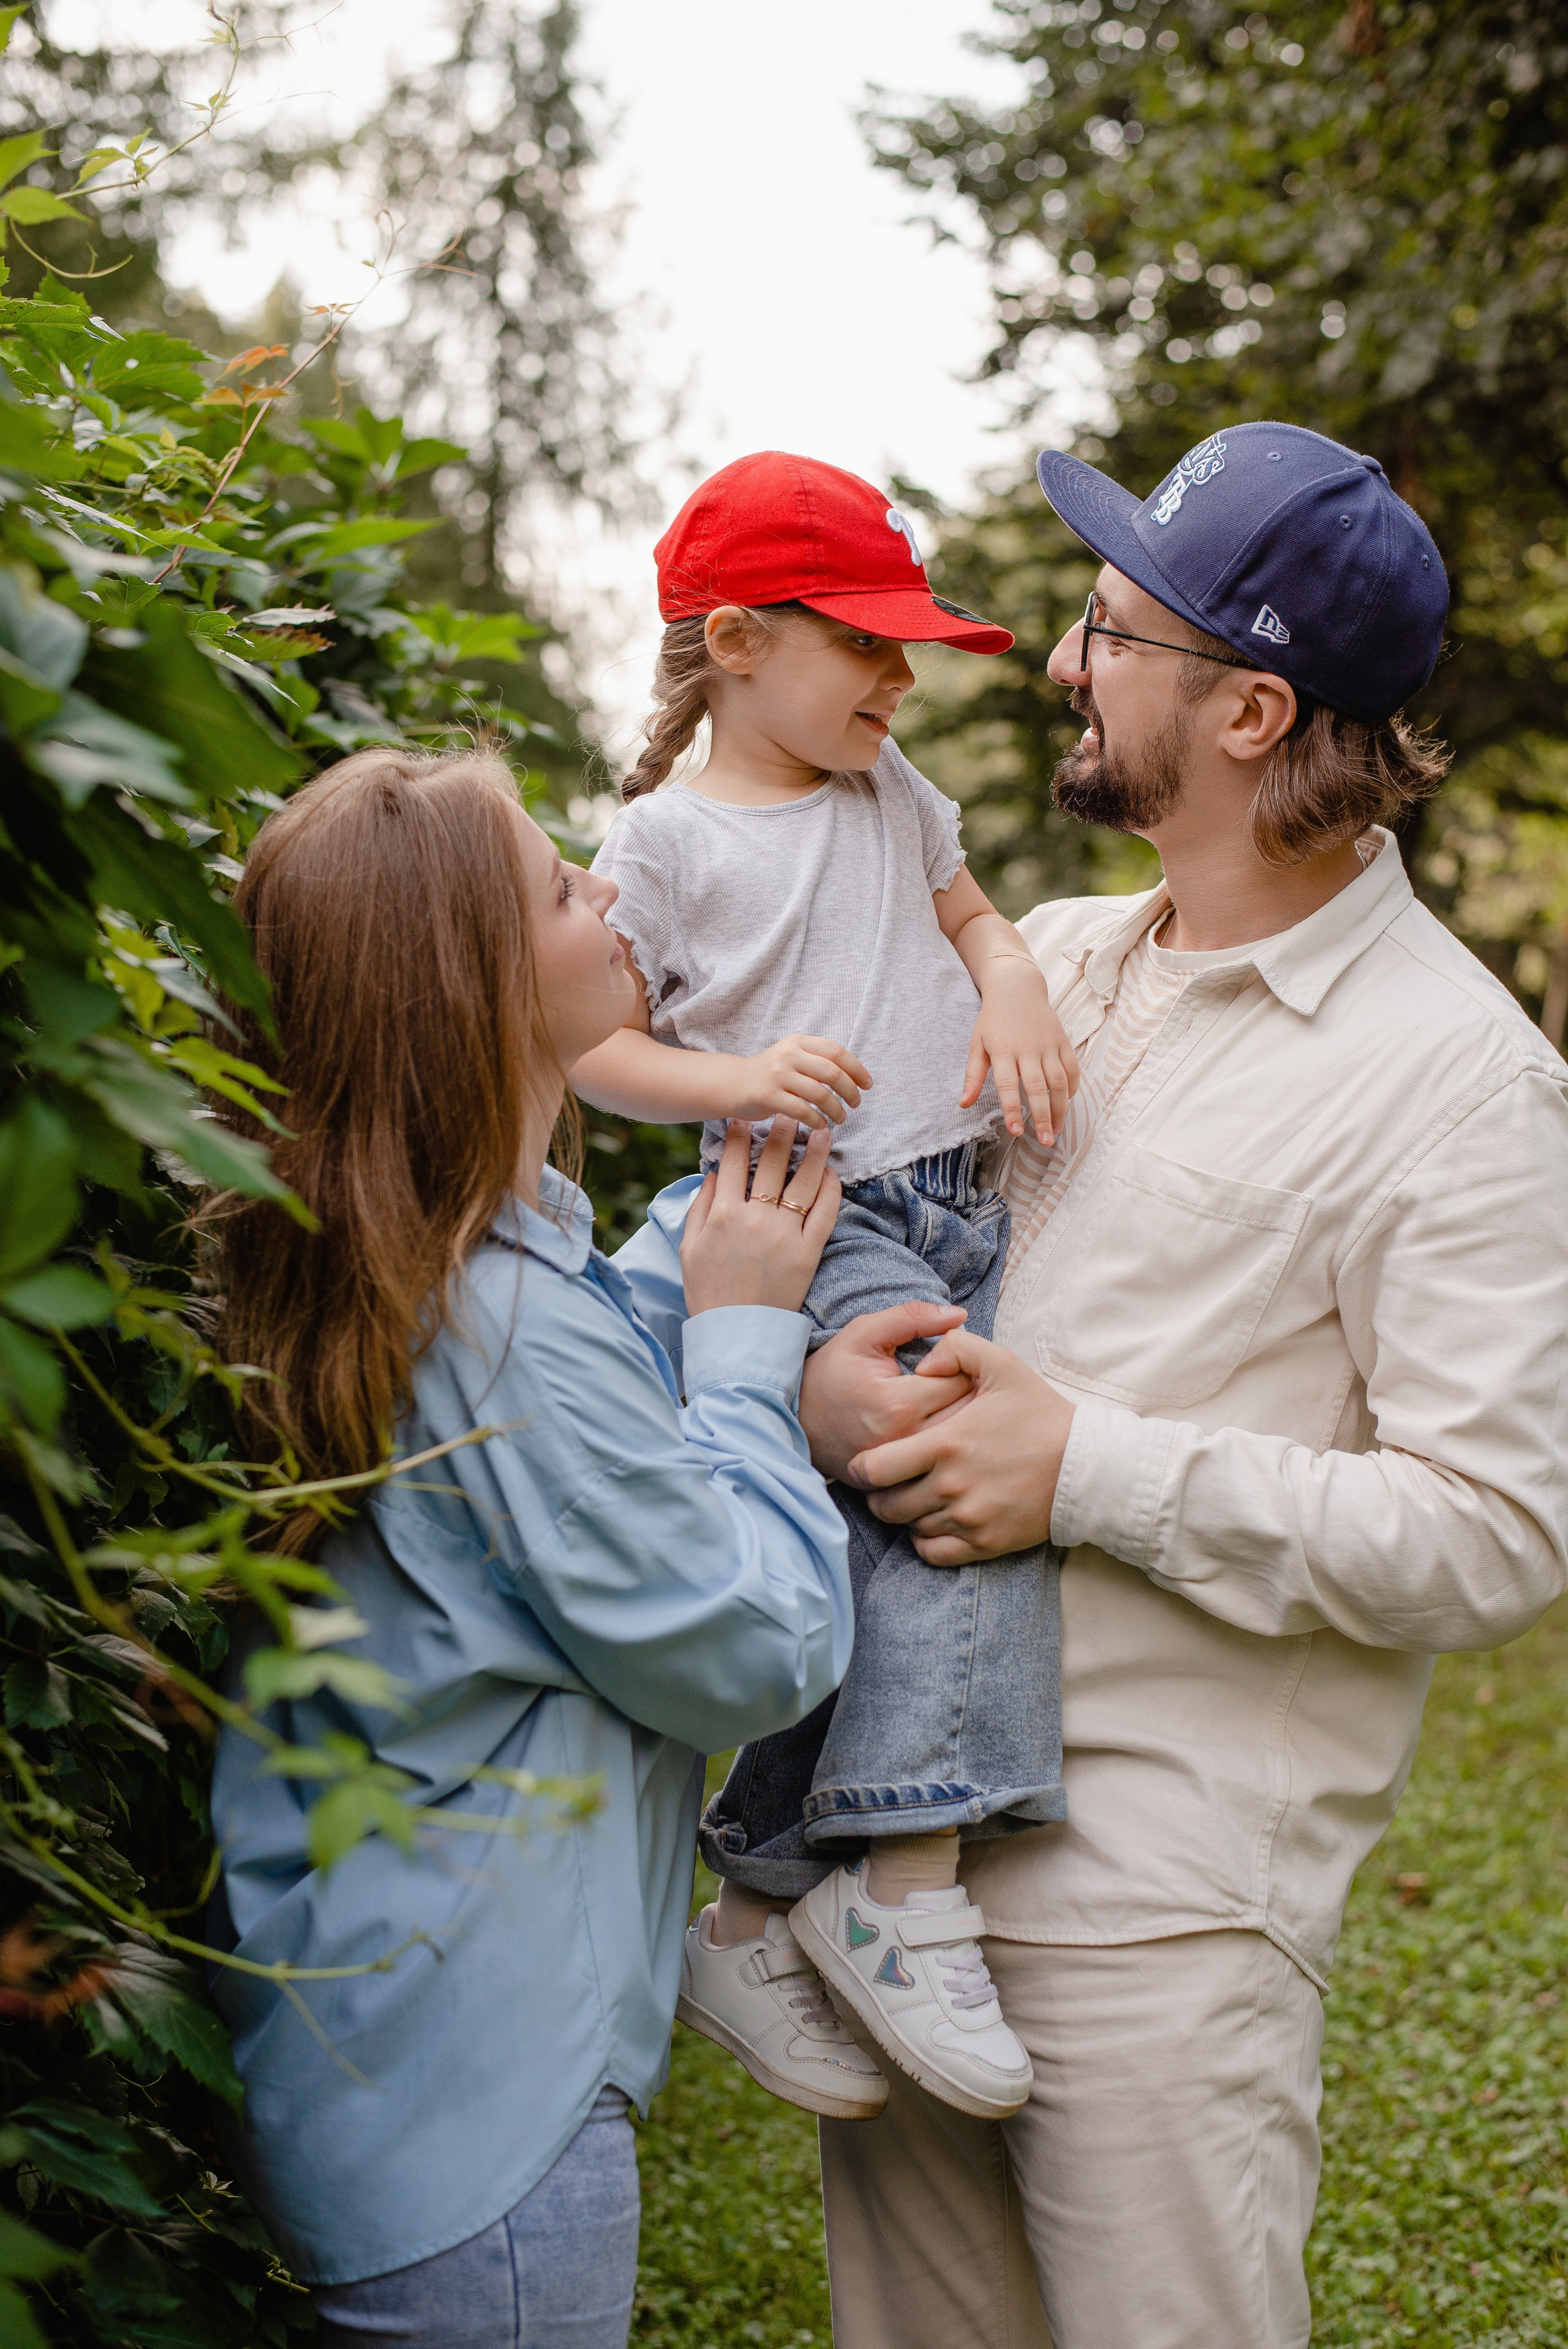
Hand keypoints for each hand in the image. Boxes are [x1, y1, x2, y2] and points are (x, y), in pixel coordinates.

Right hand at [680, 1118, 841, 1315]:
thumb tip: (712, 1175)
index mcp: (721, 1214)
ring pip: (802, 1182)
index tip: (744, 1118)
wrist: (736, 1335)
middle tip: (790, 1113)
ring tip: (822, 1131)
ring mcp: (783, 1234)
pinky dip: (830, 1190)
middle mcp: (753, 1218)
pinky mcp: (807, 1252)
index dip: (737, 1136)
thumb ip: (699, 1208)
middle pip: (771, 1164)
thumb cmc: (708, 1293)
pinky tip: (832, 1174)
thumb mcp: (689, 1249)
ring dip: (813, 1152)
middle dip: (780, 1132)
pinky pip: (823, 1213)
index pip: (731, 1163)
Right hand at [730, 1034, 872, 1130]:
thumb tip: (855, 1076)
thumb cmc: (771, 1074)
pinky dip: (817, 1120)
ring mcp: (777, 1074)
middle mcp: (788, 1054)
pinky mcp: (768, 1095)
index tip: (867, 1085)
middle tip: (855, 1104)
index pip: (836, 1052)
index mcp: (799, 1042)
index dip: (856, 1069)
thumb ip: (818, 1060)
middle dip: (850, 1091)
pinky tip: (822, 1124)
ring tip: (841, 1118)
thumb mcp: (793, 1057)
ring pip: (819, 1094)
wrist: (734, 1083)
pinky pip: (802, 1110)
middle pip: (832, 1072)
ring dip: (836, 1109)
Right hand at [798, 1302, 973, 1480]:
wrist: (797, 1419)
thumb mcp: (864, 1333)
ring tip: (949, 1403)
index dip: (963, 1365)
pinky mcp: (901, 1482)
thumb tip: (959, 1315)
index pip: (962, 1380)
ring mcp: (905, 1467)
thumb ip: (912, 1318)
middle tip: (954, 1380)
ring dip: (964, 1421)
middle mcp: (906, 1441)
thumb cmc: (832, 1373)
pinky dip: (946, 1447)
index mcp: (900, 1404)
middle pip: (969, 1415)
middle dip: (969, 1394)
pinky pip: (941, 1464)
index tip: (949, 1361)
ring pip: (961, 1442)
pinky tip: (938, 1430)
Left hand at [845, 1328, 1075, 1563]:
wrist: (1086, 1466)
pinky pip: (933, 1554)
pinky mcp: (985, 1544)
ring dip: (907, 1515)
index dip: (862, 1467)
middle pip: (885, 1505)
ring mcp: (968, 1519)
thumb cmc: (1041, 1413)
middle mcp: (950, 1487)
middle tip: (889, 1483)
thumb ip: (956, 1349)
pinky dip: (925, 1542)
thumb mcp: (1003, 1365)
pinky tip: (934, 1523)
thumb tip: (920, 1363)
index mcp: (946, 1444)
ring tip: (918, 1497)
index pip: (874, 1468)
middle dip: (879, 1494)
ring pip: (909, 1528)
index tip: (868, 1463)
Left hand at [960, 963, 1079, 1146]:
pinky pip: (1071, 1068)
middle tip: (1045, 1141)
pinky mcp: (1062, 1041)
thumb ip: (973, 1075)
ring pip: (1059, 1081)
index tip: (1016, 1132)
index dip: (1012, 1110)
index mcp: (1003, 1051)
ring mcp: (1048, 1045)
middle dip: (1042, 1117)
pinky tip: (1067, 1104)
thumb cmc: (993, 1020)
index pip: (1008, 1086)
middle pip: (1037, 1088)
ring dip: (1060, 1108)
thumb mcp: (977, 1044)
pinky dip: (1072, 1087)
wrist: (1016, 988)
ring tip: (1056, 1130)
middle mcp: (1027, 1049)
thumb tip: (963, 1104)